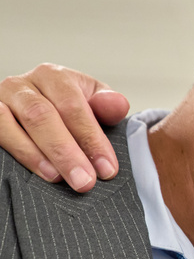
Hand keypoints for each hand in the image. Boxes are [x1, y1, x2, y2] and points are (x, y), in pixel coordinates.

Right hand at [0, 64, 129, 191]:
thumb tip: (117, 105)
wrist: (32, 109)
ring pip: (9, 125)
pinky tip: (27, 171)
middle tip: (85, 181)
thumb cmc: (67, 109)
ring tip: (57, 178)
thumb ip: (106, 105)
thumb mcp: (91, 102)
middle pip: (41, 116)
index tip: (107, 168)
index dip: (91, 138)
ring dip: (34, 155)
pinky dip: (11, 153)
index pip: (73, 106)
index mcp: (53, 77)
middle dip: (66, 152)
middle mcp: (21, 85)